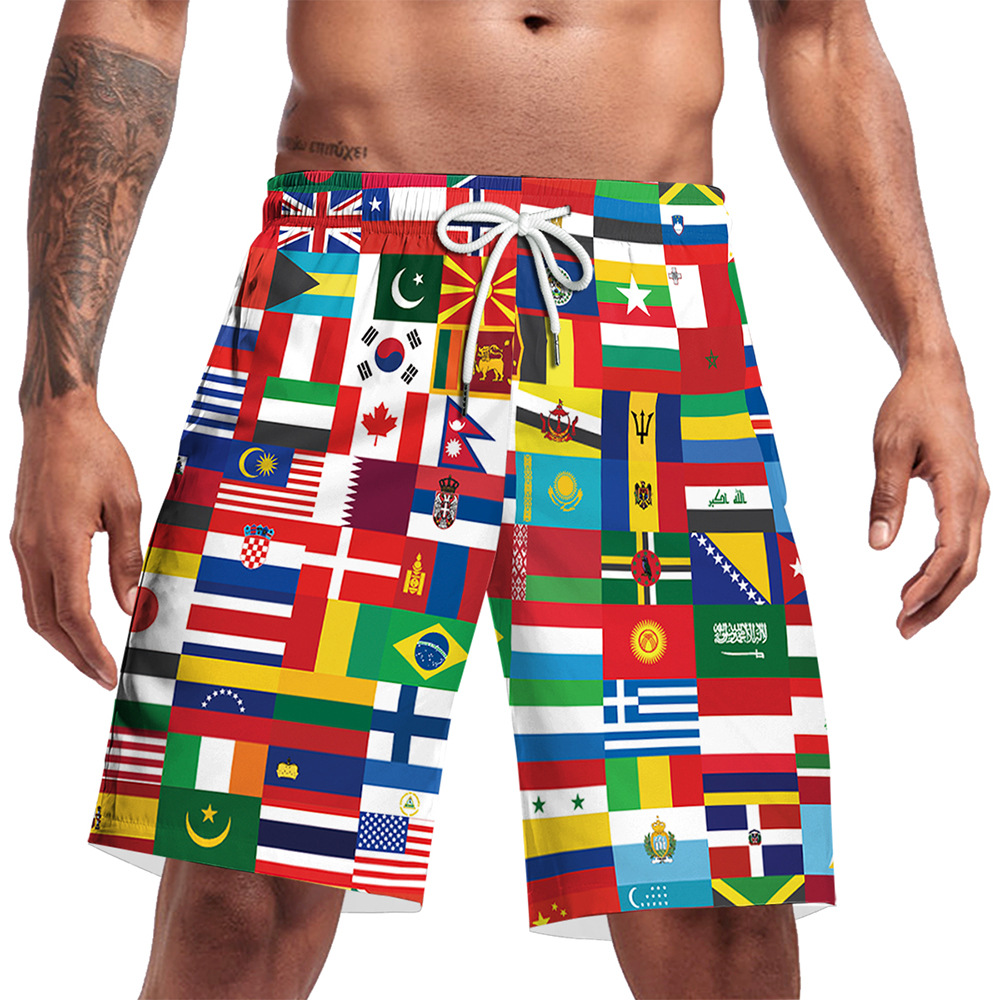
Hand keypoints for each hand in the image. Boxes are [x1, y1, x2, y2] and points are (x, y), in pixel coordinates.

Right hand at [11, 396, 142, 687]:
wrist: (57, 419)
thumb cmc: (95, 453)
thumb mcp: (126, 504)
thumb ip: (126, 558)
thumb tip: (130, 604)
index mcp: (60, 543)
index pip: (74, 614)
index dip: (91, 649)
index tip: (109, 671)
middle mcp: (33, 549)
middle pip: (47, 622)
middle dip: (74, 655)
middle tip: (101, 676)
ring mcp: (22, 544)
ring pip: (34, 609)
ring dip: (61, 638)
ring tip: (88, 658)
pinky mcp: (22, 537)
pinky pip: (32, 588)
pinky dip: (51, 613)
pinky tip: (72, 622)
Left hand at [868, 350, 989, 637]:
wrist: (937, 377)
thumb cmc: (912, 407)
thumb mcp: (888, 449)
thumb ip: (885, 497)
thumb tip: (879, 545)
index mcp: (961, 487)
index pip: (952, 550)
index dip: (928, 583)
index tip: (902, 605)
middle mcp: (977, 497)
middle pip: (966, 565)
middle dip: (936, 601)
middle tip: (903, 628)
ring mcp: (976, 498)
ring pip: (967, 557)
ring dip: (940, 590)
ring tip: (908, 616)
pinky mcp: (967, 496)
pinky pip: (961, 542)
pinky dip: (942, 569)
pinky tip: (919, 584)